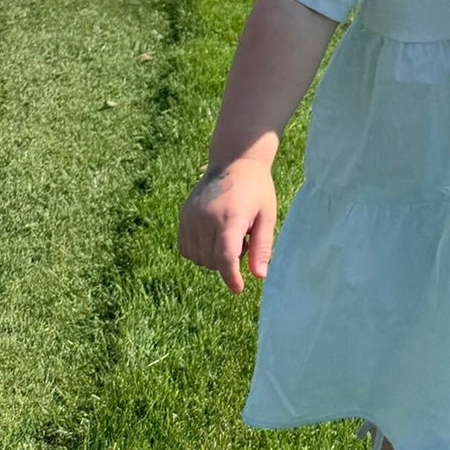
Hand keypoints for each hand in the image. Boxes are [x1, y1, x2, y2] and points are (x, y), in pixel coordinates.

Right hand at [177, 158, 277, 293]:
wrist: (234, 161)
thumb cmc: (256, 190)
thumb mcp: (267, 216)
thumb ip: (262, 246)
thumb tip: (259, 276)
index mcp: (230, 218)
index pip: (225, 258)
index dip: (231, 277)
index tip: (238, 288)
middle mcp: (205, 218)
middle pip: (211, 261)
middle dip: (228, 262)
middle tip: (244, 241)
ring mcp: (190, 216)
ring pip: (197, 257)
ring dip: (213, 258)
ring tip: (229, 235)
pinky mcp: (183, 215)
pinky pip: (185, 248)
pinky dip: (198, 251)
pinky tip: (213, 237)